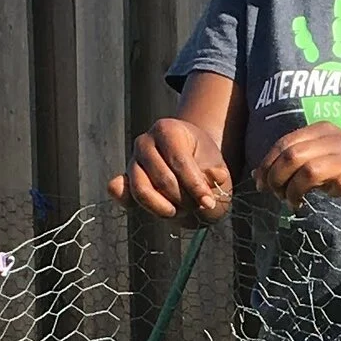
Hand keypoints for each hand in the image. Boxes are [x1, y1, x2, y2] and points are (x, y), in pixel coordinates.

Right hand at [112, 116, 231, 221]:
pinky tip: (150, 209)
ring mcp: (132, 161)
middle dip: (183, 199)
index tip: (209, 202)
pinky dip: (132, 204)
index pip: (179, 161)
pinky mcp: (124, 180)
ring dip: (164, 207)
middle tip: (197, 206)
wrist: (186, 162)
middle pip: (163, 178)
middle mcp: (144, 142)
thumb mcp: (215, 165)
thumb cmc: (202, 162)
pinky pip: (122, 194)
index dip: (195, 185)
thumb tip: (218, 176)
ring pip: (142, 190)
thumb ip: (216, 172)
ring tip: (181, 210)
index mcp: (167, 129)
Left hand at [256, 124, 340, 214]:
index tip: (262, 185)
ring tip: (294, 202)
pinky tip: (316, 204)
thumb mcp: (316, 159)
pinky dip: (322, 196)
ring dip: (294, 190)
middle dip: (276, 178)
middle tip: (276, 195)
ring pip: (310, 170)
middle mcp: (334, 139)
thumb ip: (289, 163)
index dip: (267, 165)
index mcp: (320, 131)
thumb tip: (257, 174)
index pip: (283, 144)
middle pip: (292, 156)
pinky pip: (338, 184)